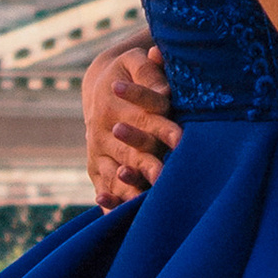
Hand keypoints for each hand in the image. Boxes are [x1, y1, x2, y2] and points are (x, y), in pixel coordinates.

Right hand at [83, 43, 177, 204]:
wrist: (101, 86)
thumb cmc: (127, 73)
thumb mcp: (134, 62)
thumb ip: (149, 71)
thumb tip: (164, 91)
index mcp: (111, 104)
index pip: (141, 119)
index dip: (162, 129)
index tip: (181, 138)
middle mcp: (101, 131)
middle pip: (129, 150)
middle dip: (147, 164)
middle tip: (164, 176)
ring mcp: (98, 152)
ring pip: (114, 172)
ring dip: (127, 186)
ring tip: (139, 199)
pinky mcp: (96, 168)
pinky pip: (103, 186)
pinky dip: (109, 201)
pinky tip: (115, 214)